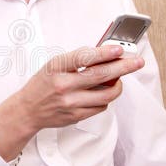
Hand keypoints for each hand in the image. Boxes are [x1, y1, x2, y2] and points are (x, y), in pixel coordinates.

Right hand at [0, 45, 144, 159]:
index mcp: (56, 68)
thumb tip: (105, 55)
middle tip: (137, 62)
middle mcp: (63, 85)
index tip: (119, 49)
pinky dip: (105, 98)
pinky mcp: (76, 116)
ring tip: (120, 80)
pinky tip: (102, 93)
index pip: (84, 57)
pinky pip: (101, 106)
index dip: (104, 53)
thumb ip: (78, 60)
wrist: (28, 110)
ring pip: (106, 94)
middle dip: (123, 67)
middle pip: (101, 75)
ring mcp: (70, 103)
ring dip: (118, 86)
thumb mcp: (54, 65)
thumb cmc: (43, 84)